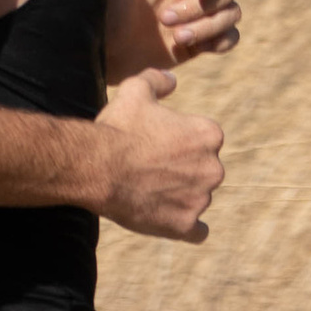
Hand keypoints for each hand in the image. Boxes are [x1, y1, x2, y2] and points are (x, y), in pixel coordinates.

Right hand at [92, 68, 224, 243]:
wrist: (96, 167)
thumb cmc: (117, 128)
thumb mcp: (135, 91)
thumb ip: (158, 80)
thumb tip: (172, 79)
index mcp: (209, 134)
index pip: (204, 140)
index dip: (180, 142)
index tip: (158, 145)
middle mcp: (213, 168)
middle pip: (204, 171)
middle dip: (183, 170)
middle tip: (151, 170)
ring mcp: (201, 199)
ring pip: (197, 198)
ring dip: (180, 196)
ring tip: (148, 192)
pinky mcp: (185, 225)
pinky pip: (197, 231)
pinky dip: (187, 226)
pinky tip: (171, 220)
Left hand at [116, 0, 239, 64]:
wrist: (100, 52)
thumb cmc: (104, 5)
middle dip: (199, 8)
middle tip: (165, 20)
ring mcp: (198, 14)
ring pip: (231, 13)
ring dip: (209, 27)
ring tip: (178, 37)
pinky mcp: (200, 41)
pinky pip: (230, 37)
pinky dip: (220, 42)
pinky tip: (195, 47)